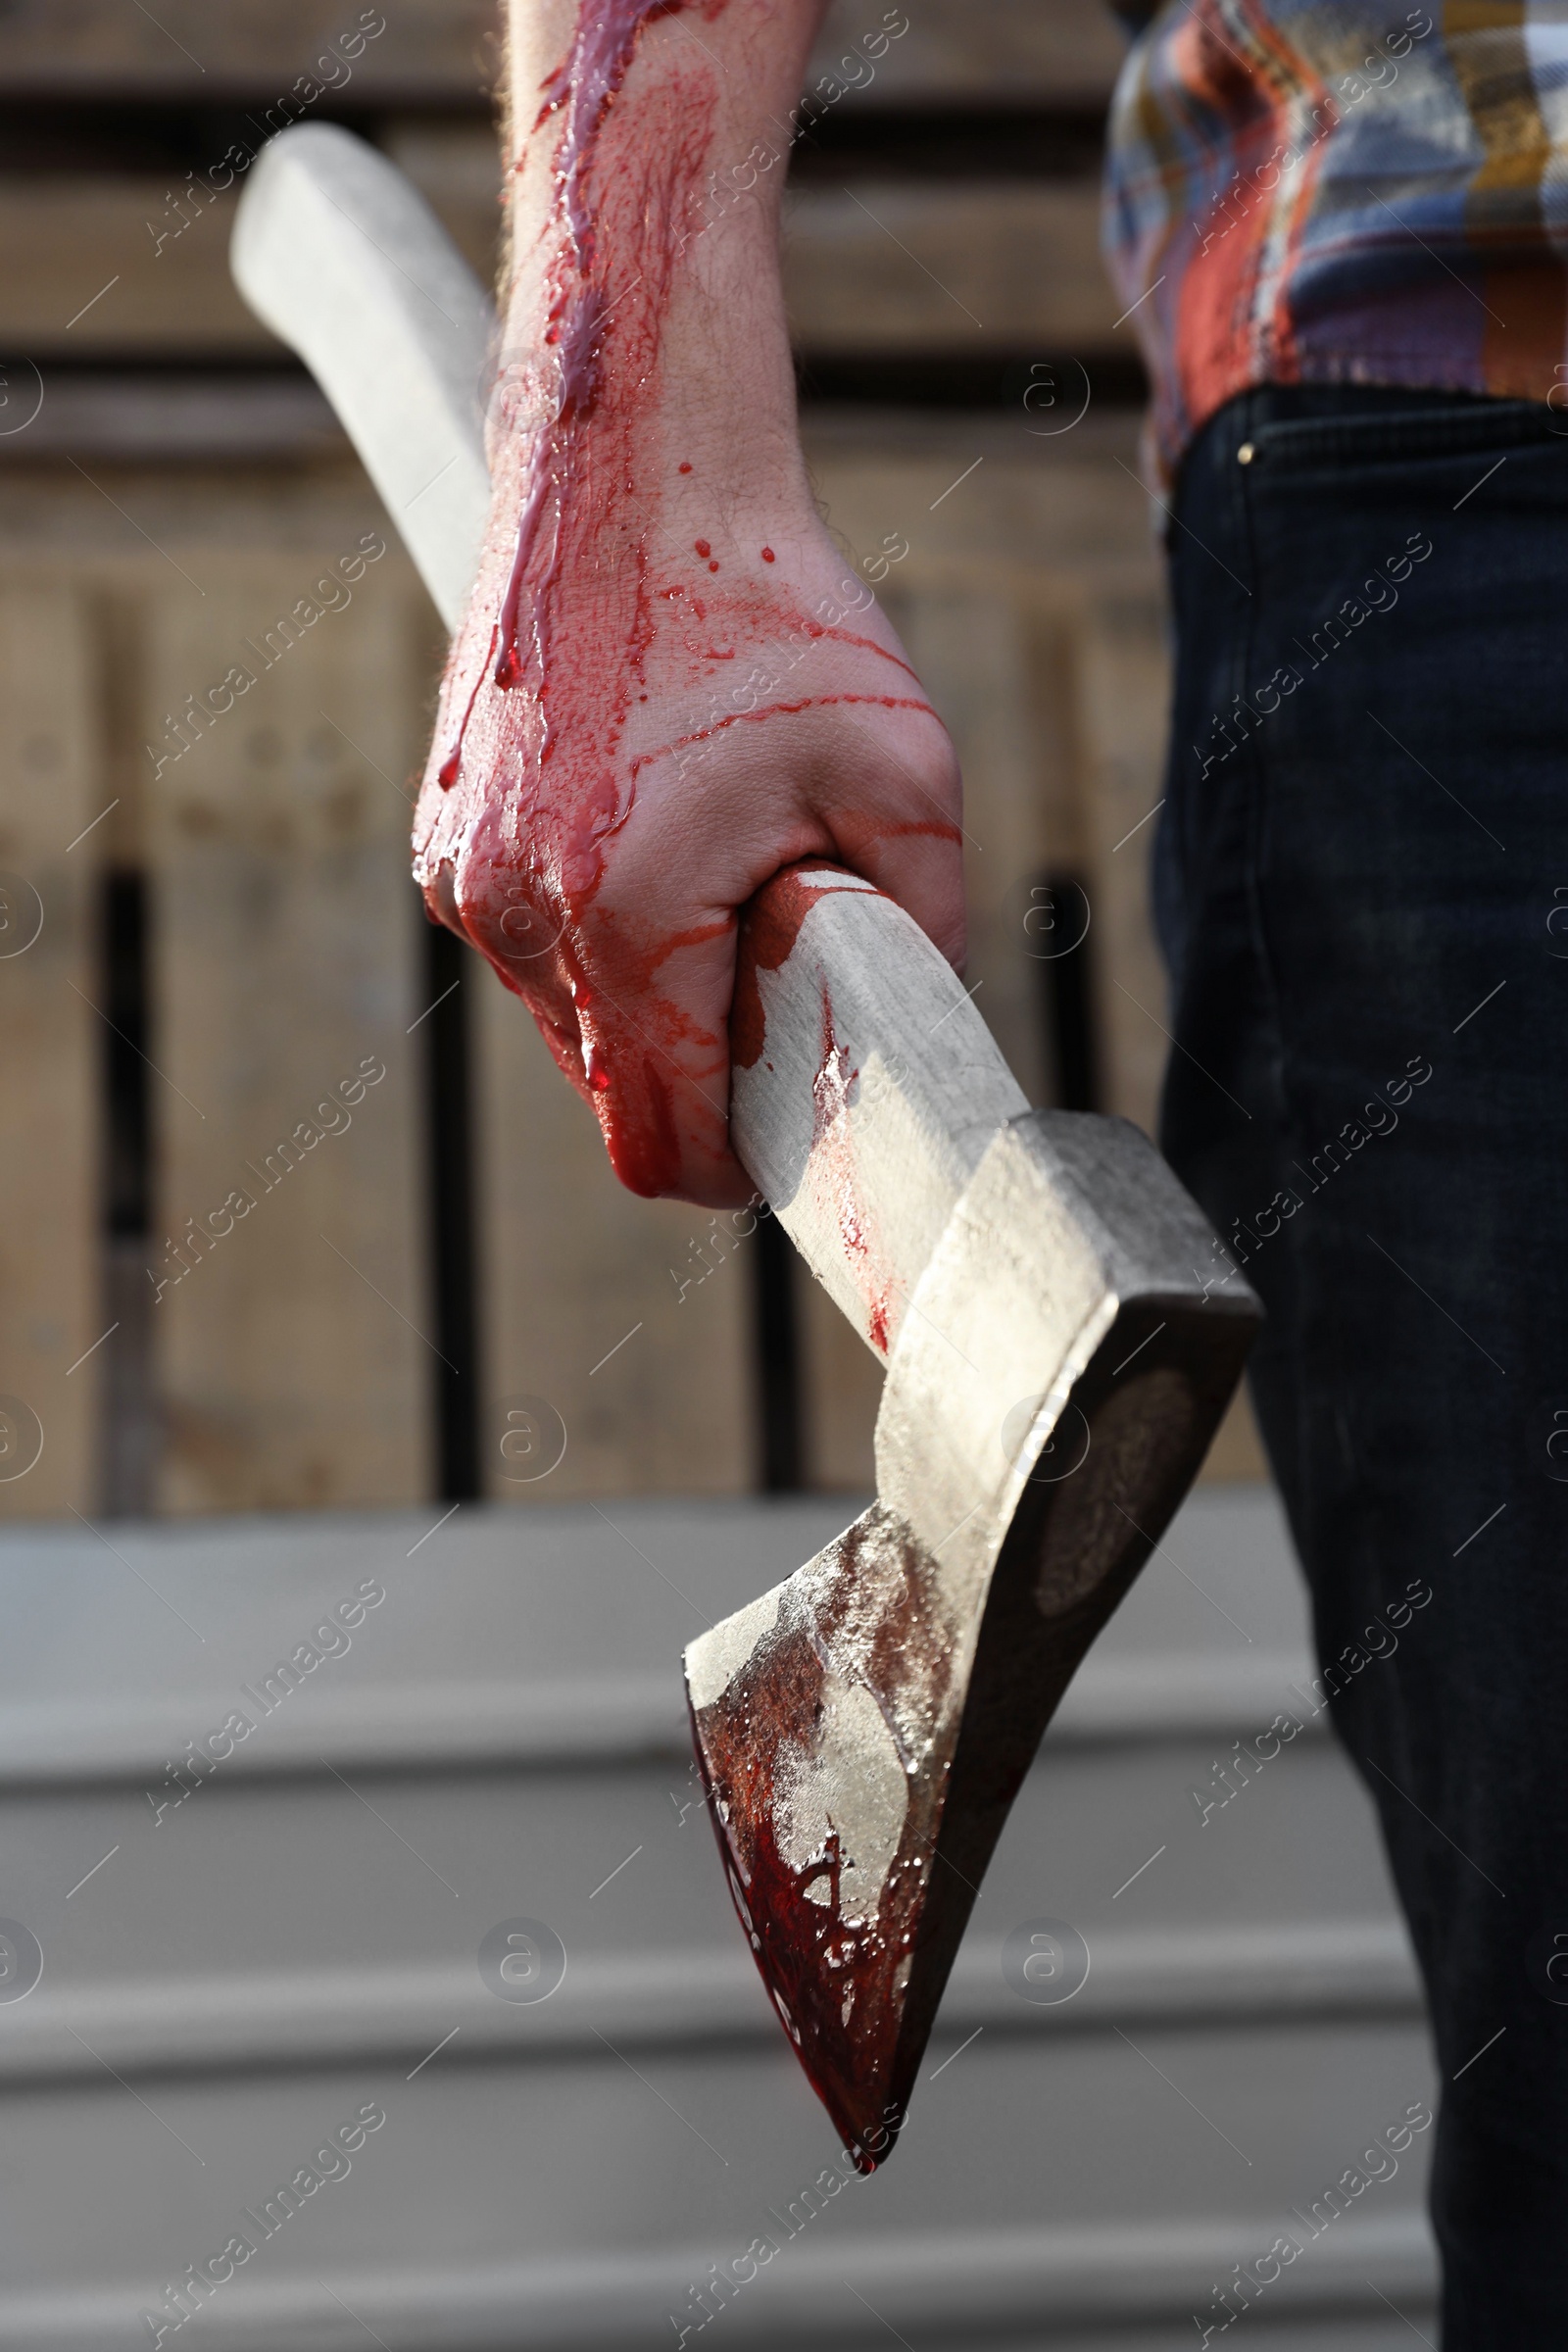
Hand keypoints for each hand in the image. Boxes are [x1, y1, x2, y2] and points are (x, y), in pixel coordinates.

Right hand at [411, 0, 963, 1207]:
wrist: (632, 471)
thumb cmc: (775, 615)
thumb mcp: (904, 776)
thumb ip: (922, 937)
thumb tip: (906, 1047)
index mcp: (621, 915)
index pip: (662, 1144)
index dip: (741, 1168)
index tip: (800, 1139)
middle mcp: (516, 915)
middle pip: (618, 1098)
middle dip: (707, 1074)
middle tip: (783, 976)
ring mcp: (464, 881)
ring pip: (575, 1033)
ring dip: (656, 1006)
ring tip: (722, 882)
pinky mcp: (446, 847)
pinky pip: (538, 960)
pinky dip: (606, 947)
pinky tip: (659, 845)